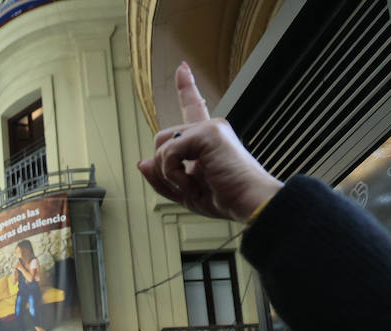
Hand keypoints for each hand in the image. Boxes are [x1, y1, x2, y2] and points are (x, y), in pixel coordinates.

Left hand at [137, 62, 281, 222]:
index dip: (186, 87)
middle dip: (163, 169)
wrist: (249, 202)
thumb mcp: (185, 192)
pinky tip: (194, 184)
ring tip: (194, 187)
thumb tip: (142, 162)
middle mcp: (209, 128)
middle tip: (187, 188)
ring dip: (169, 174)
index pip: (194, 108)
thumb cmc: (225, 198)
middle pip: (161, 141)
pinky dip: (174, 175)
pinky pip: (169, 153)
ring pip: (161, 147)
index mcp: (207, 139)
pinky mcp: (207, 133)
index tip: (182, 67)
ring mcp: (209, 128)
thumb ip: (162, 177)